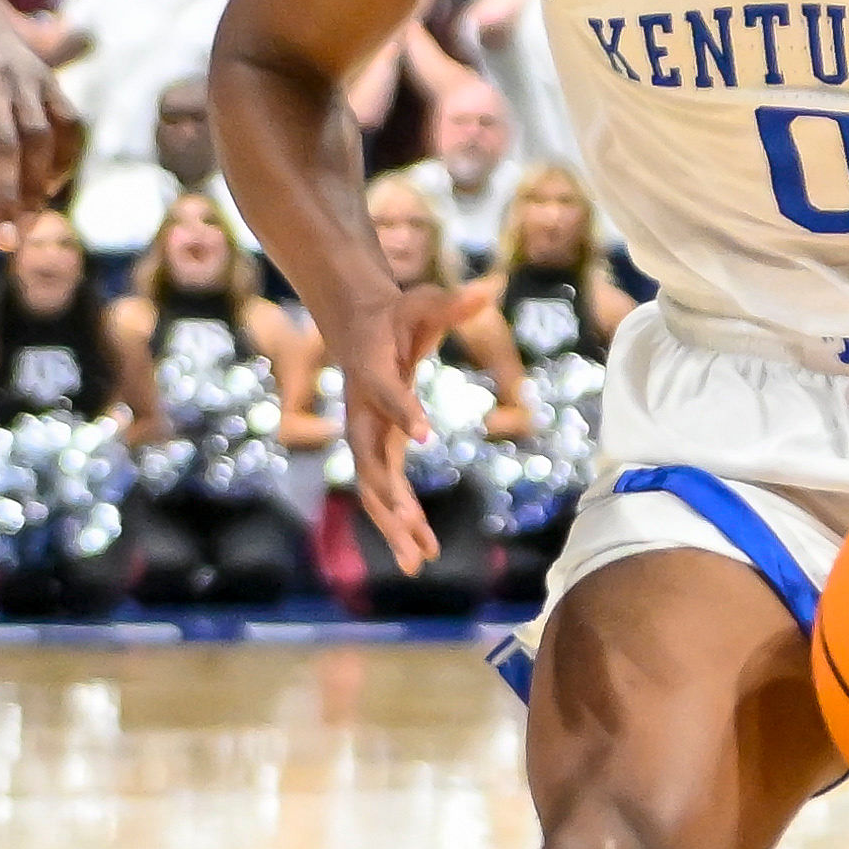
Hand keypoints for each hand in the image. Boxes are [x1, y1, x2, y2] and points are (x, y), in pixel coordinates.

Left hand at [0, 0, 74, 243]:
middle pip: (3, 148)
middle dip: (5, 200)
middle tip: (4, 244)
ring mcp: (19, 74)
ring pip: (40, 137)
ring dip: (37, 186)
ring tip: (24, 222)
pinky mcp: (41, 72)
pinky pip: (66, 118)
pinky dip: (66, 155)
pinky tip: (52, 185)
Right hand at [321, 277, 466, 575]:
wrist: (356, 325)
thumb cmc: (397, 313)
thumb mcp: (425, 301)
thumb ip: (456, 302)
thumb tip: (492, 285)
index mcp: (371, 371)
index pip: (386, 395)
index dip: (404, 412)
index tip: (425, 435)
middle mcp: (361, 410)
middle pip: (368, 458)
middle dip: (389, 493)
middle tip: (411, 523)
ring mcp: (365, 435)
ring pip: (373, 488)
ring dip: (394, 526)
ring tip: (419, 563)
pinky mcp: (376, 450)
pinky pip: (383, 493)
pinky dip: (399, 524)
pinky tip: (422, 556)